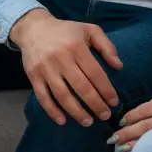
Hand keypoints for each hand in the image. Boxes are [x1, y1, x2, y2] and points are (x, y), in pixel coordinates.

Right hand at [11, 9, 122, 126]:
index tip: (114, 102)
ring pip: (62, 95)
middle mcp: (60, 58)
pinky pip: (42, 97)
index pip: (95, 73)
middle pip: (81, 87)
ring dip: (76, 112)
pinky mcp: (33, 76)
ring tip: (88, 122)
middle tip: (105, 116)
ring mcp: (45, 68)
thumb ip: (106, 46)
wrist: (33, 28)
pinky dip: (52, 111)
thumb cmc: (65, 31)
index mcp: (76, 47)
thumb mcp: (89, 30)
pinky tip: (63, 121)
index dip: (106, 90)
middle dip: (95, 105)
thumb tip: (119, 66)